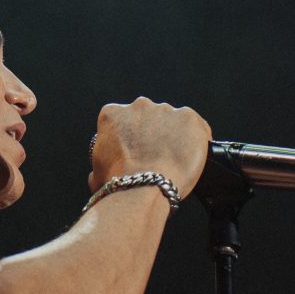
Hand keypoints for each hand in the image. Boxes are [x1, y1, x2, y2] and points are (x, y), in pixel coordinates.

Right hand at [88, 97, 211, 203]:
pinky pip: (197, 127)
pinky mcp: (189, 118)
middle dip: (153, 133)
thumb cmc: (119, 183)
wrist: (143, 188)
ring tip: (174, 161)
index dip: (129, 137)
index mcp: (112, 114)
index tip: (135, 152)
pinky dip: (197, 140)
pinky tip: (192, 157)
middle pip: (149, 117)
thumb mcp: (97, 172)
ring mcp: (166, 110)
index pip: (122, 120)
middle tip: (155, 157)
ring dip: (175, 136)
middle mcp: (139, 105)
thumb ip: (100, 164)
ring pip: (173, 121)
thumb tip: (96, 176)